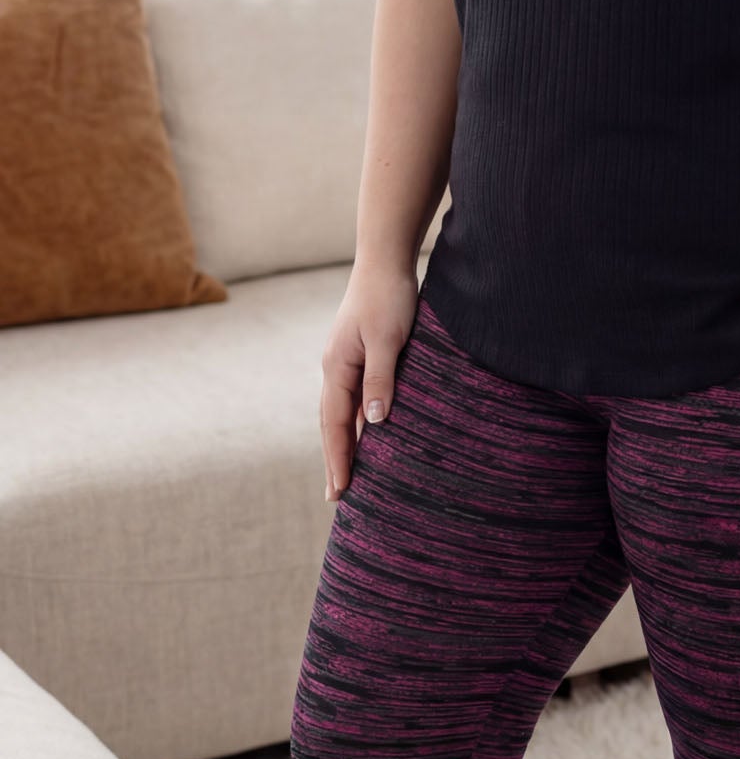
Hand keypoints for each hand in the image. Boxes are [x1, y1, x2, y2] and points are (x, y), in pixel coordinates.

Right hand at [320, 263, 418, 500]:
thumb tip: (373, 423)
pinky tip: (366, 433)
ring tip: (347, 474)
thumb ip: (381, 380)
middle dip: (334, 460)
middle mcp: (334, 368)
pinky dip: (355, 421)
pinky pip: (353, 397)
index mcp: (337, 368)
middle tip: (336, 497)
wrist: (385, 261)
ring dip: (342, 443)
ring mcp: (344, 361)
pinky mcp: (358, 354)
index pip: (335, 425)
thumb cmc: (389, 298)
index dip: (338, 459)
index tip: (340, 491)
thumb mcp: (388, 340)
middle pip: (332, 424)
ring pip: (341, 412)